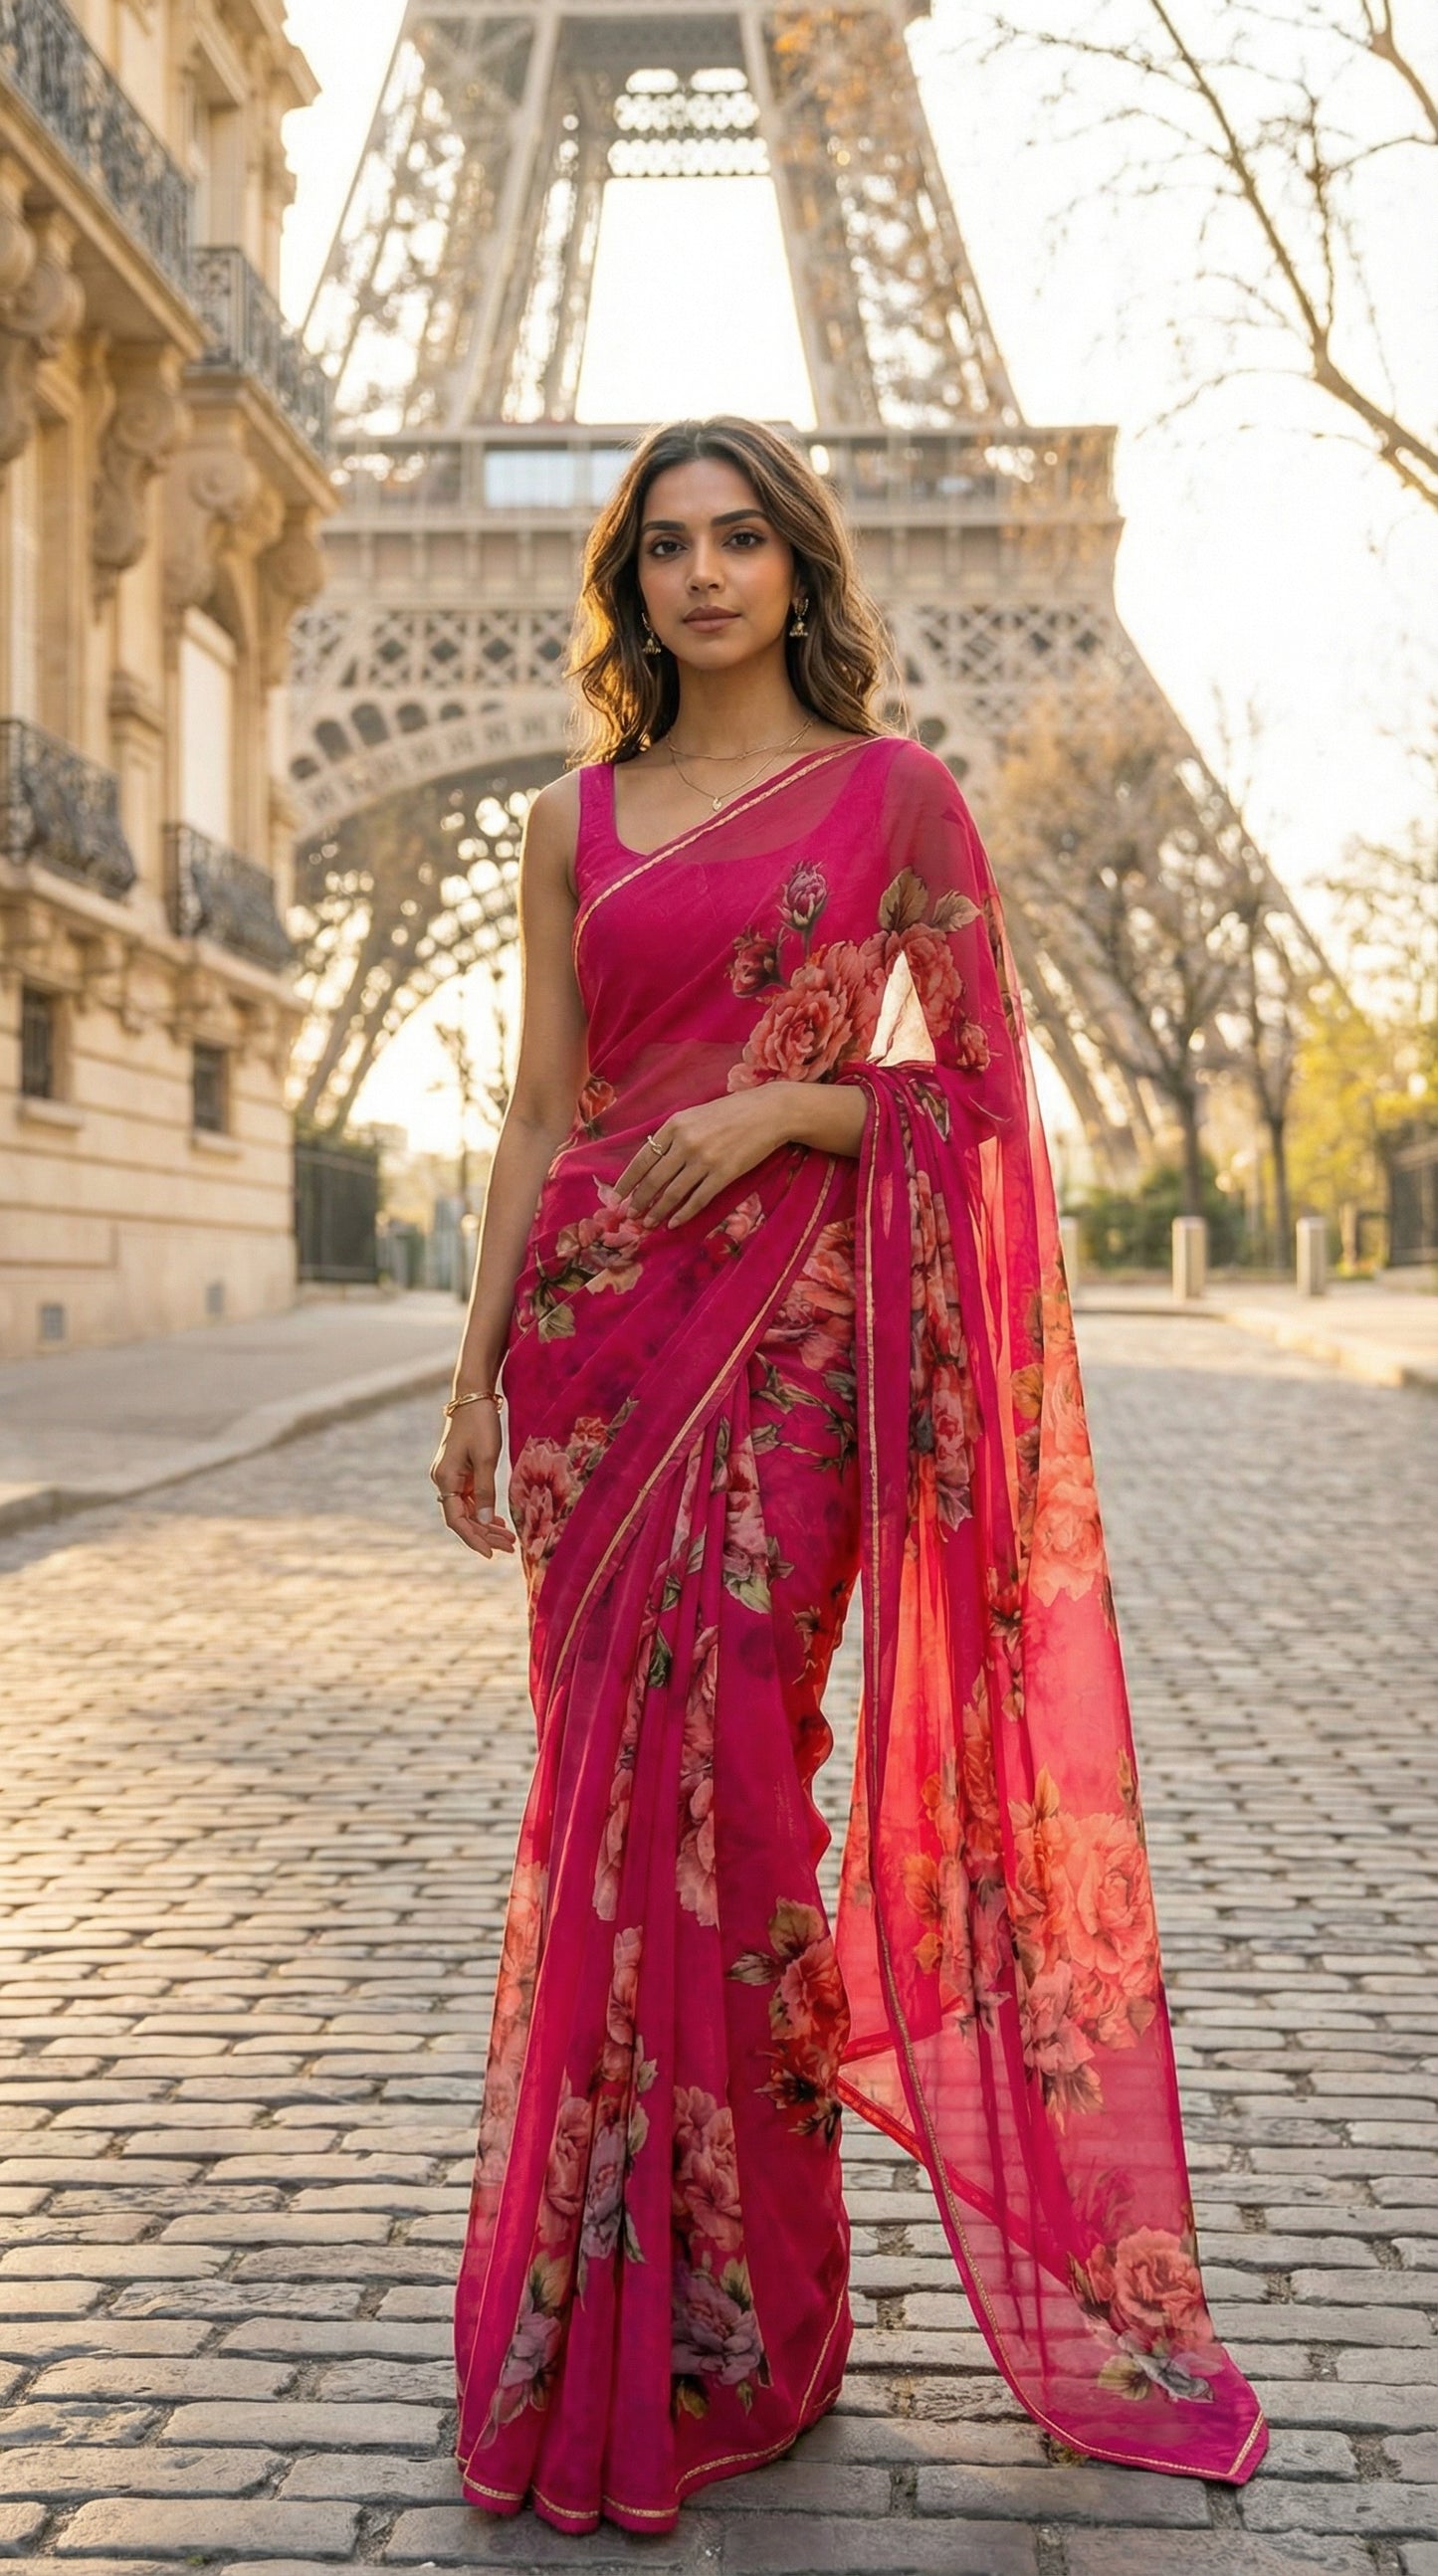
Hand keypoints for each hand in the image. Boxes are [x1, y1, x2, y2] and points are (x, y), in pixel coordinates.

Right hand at [429, 1403, 515, 1559]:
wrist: (473, 1396)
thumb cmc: (480, 1424)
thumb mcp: (486, 1459)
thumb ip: (485, 1491)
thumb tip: (485, 1521)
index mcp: (445, 1479)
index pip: (456, 1520)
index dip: (474, 1539)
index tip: (491, 1554)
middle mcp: (443, 1480)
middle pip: (462, 1518)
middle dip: (485, 1534)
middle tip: (510, 1547)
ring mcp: (450, 1476)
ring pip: (467, 1510)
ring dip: (486, 1525)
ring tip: (509, 1539)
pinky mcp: (459, 1471)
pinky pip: (470, 1499)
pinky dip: (484, 1511)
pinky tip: (498, 1521)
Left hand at [615, 1090, 788, 1229]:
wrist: (768, 1112)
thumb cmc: (731, 1111)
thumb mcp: (695, 1115)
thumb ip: (674, 1134)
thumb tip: (652, 1158)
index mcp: (674, 1125)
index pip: (642, 1159)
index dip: (628, 1181)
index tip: (617, 1196)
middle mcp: (686, 1143)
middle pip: (654, 1180)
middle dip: (639, 1201)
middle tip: (630, 1215)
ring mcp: (705, 1160)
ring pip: (673, 1193)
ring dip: (657, 1211)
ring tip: (648, 1223)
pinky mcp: (724, 1174)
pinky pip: (698, 1200)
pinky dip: (683, 1214)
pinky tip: (674, 1222)